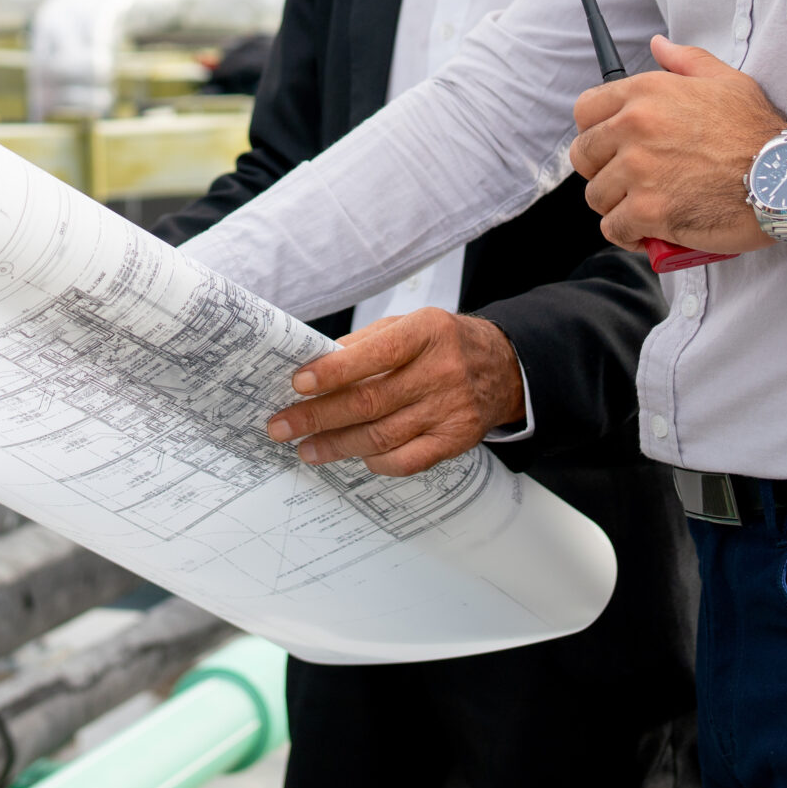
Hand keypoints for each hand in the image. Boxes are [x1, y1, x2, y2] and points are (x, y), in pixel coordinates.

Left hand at [264, 308, 525, 476]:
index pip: (374, 354)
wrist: (504, 368)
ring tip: (306, 448)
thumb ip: (366, 343)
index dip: (333, 372)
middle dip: (318, 417)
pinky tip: (353, 456)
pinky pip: (407, 460)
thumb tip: (315, 366)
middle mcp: (441, 371)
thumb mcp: (410, 325)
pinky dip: (375, 462)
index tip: (298, 383)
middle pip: (370, 402)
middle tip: (282, 426)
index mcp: (427, 332)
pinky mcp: (456, 440)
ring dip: (336, 446)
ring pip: (382, 436)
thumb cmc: (443, 343)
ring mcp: (450, 409)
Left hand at [569, 35, 786, 254]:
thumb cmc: (759, 132)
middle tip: (630, 181)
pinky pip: (614, 228)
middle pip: (584, 156)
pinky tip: (646, 233)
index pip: (585, 110)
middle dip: (602, 171)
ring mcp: (639, 170)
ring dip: (617, 205)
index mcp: (646, 93)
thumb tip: (658, 45)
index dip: (594, 132)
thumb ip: (685, 61)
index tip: (610, 147)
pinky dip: (628, 235)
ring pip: (597, 196)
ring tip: (645, 206)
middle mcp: (635, 128)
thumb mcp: (726, 81)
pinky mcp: (649, 211)